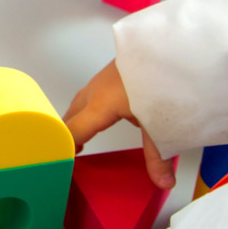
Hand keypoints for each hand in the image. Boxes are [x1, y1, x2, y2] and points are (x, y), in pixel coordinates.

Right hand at [62, 60, 175, 188]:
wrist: (171, 44)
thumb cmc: (160, 81)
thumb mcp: (160, 125)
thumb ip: (158, 156)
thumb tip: (164, 184)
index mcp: (99, 106)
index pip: (72, 132)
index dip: (63, 149)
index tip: (56, 165)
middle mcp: (95, 91)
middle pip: (70, 116)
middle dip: (65, 135)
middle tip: (62, 154)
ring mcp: (102, 79)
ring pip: (80, 102)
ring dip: (76, 120)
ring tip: (78, 138)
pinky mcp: (113, 72)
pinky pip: (91, 94)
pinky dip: (88, 109)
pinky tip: (101, 116)